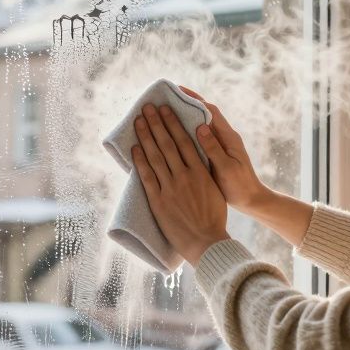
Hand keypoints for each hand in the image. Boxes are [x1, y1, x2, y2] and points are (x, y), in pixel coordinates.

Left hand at [132, 103, 230, 265]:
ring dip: (146, 136)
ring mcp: (170, 188)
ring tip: (139, 121)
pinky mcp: (158, 201)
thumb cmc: (214, 218)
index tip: (165, 109)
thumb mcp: (214, 189)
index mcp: (200, 172)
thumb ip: (204, 172)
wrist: (207, 242)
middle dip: (156, 123)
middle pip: (167, 144)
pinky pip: (147, 177)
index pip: (183, 141)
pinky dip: (140, 161)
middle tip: (148, 107)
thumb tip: (195, 156)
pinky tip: (135, 148)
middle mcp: (184, 176)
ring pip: (155, 156)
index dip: (172, 123)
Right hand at [178, 86, 268, 212]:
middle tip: (166, 97)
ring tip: (164, 110)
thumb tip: (200, 127)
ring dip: (184, 116)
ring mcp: (218, 145)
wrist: (250, 201)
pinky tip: (171, 133)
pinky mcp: (213, 154)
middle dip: (186, 104)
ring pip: (199, 125)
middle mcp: (224, 137)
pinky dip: (185, 132)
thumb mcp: (227, 169)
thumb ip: (214, 149)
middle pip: (204, 114)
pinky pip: (197, 138)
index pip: (211, 111)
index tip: (178, 91)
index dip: (195, 100)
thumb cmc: (240, 187)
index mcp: (229, 138)